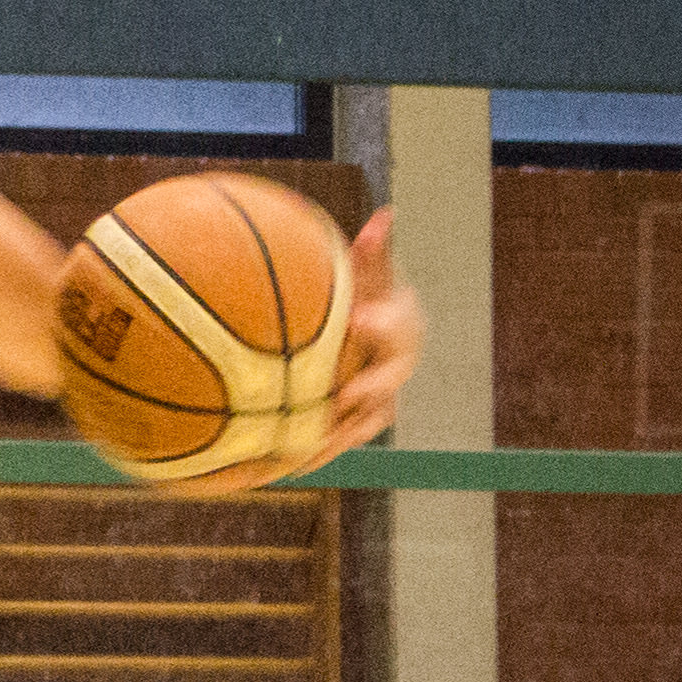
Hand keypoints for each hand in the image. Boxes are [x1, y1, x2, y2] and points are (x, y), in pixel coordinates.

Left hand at [162, 208, 419, 495]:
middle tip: (345, 394)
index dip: (384, 324)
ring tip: (311, 447)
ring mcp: (378, 397)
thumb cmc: (361, 292)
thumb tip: (385, 213)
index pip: (400, 326)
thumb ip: (371, 250)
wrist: (364, 327)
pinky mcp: (355, 421)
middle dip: (371, 388)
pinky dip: (315, 454)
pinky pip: (339, 440)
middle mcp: (395, 365)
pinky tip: (281, 468)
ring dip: (342, 434)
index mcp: (398, 325)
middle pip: (391, 382)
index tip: (361, 319)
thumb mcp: (364, 271)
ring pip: (367, 421)